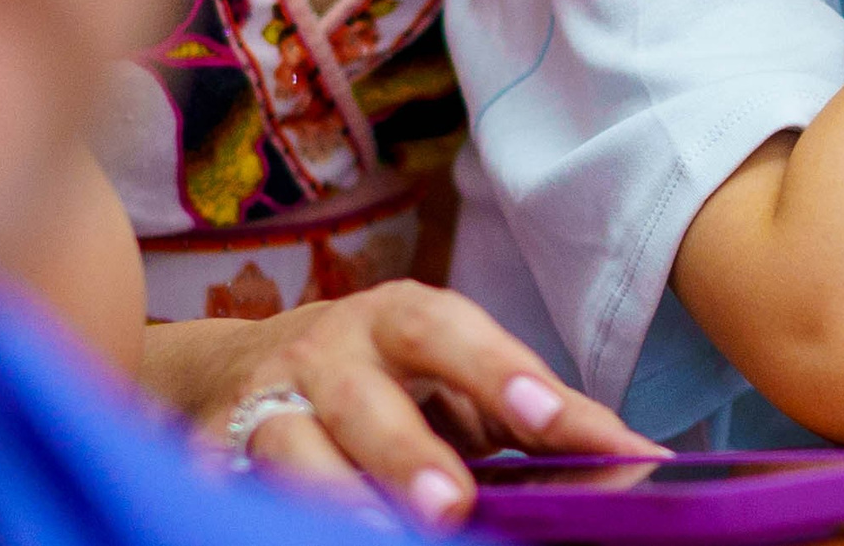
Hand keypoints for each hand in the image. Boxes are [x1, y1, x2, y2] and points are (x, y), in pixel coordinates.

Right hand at [143, 281, 664, 527]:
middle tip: (452, 507)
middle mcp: (329, 350)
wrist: (247, 368)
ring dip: (334, 495)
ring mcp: (265, 401)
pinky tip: (279, 524)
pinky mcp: (211, 451)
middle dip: (409, 454)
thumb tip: (632, 458)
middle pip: (368, 399)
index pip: (458, 337)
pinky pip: (229, 488)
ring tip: (377, 534)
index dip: (504, 376)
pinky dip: (253, 511)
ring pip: (289, 450)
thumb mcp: (459, 379)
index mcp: (403, 318)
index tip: (553, 420)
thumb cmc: (391, 381)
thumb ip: (535, 417)